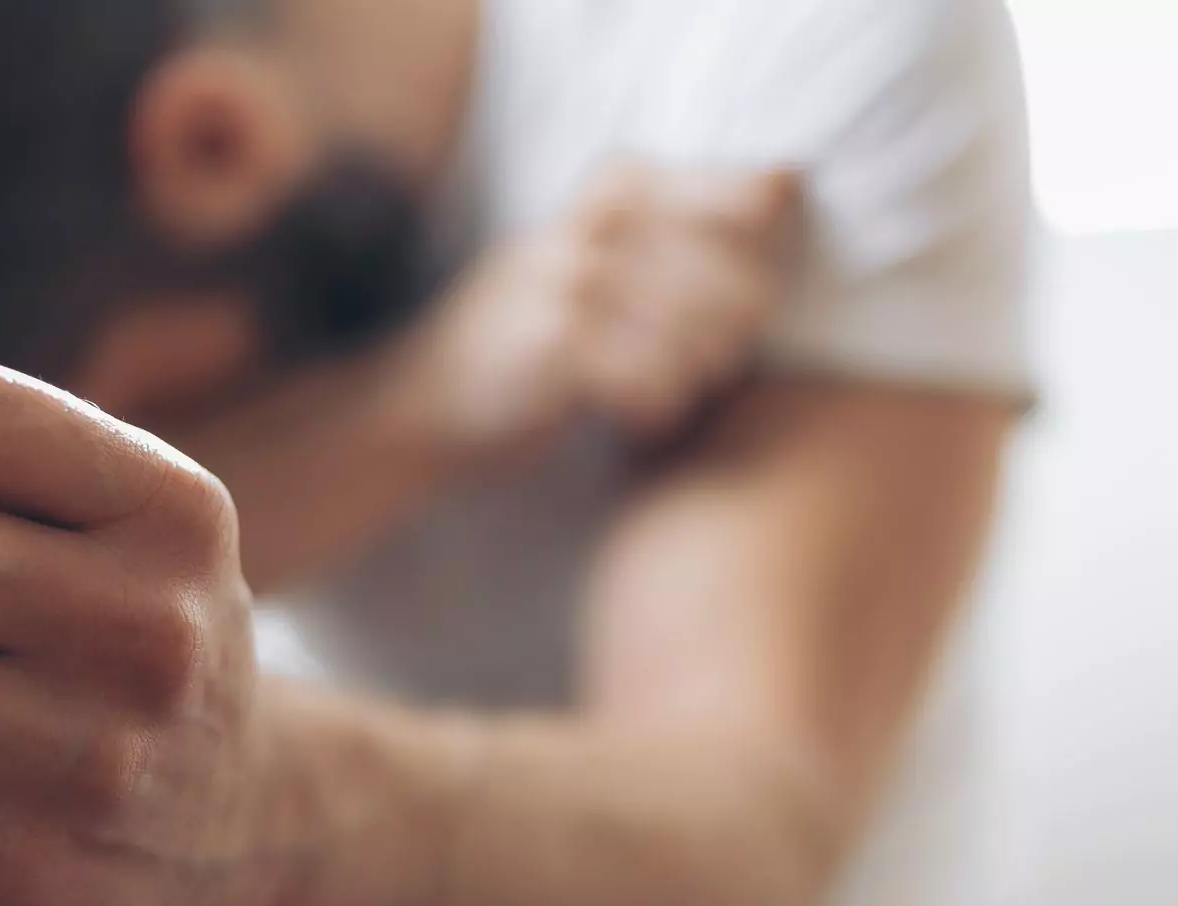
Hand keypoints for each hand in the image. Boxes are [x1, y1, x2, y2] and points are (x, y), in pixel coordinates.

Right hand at [413, 161, 801, 447]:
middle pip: (727, 276)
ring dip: (696, 377)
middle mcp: (593, 221)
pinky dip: (657, 407)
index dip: (756, 266)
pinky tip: (640, 417)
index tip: (735, 311)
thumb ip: (674, 223)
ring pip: (693, 332)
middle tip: (712, 365)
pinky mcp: (553, 343)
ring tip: (674, 391)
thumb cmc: (533, 335)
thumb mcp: (594, 256)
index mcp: (612, 185)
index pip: (743, 203)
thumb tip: (783, 185)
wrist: (424, 400)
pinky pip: (650, 377)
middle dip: (734, 334)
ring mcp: (569, 278)